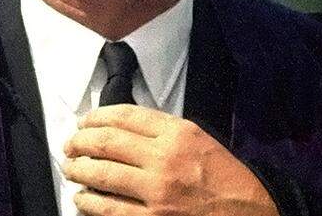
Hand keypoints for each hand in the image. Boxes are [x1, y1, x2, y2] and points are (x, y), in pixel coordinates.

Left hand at [63, 104, 277, 215]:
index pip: (124, 115)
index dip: (95, 117)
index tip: (84, 122)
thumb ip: (162, 130)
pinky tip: (82, 198)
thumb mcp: (198, 140)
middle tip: (70, 145)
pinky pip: (107, 209)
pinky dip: (88, 202)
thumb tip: (118, 127)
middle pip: (106, 142)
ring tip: (71, 168)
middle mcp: (166, 159)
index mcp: (178, 133)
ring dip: (78, 170)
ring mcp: (157, 192)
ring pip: (101, 174)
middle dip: (79, 142)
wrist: (251, 214)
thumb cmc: (224, 179)